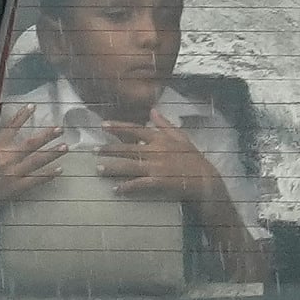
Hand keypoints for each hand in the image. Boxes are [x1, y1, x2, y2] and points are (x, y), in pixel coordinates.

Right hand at [0, 104, 66, 204]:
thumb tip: (5, 131)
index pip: (8, 129)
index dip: (20, 117)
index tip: (32, 106)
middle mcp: (4, 159)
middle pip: (29, 144)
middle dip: (46, 136)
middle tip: (59, 129)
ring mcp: (12, 173)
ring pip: (36, 161)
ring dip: (52, 153)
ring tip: (65, 147)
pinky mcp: (16, 187)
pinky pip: (36, 179)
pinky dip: (48, 175)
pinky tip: (59, 170)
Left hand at [97, 110, 221, 201]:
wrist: (205, 178)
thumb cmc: (193, 158)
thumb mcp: (181, 137)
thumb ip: (165, 124)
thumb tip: (152, 111)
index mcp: (160, 139)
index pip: (135, 130)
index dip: (118, 127)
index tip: (103, 125)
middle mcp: (156, 151)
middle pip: (127, 148)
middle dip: (109, 149)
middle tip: (93, 150)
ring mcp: (156, 167)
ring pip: (129, 165)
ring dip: (112, 167)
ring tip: (98, 168)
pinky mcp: (158, 181)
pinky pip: (138, 184)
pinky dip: (126, 187)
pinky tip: (116, 189)